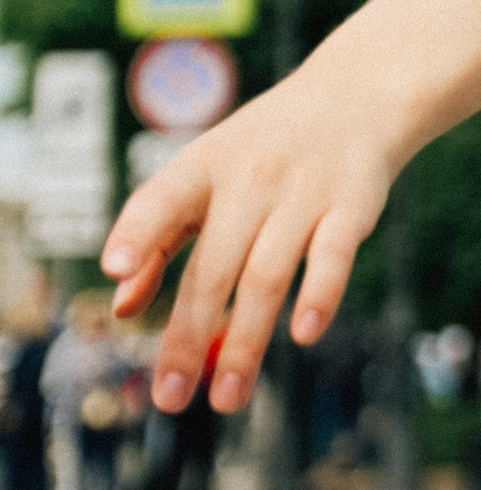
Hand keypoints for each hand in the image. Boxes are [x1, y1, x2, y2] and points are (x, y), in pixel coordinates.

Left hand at [98, 64, 400, 415]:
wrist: (357, 93)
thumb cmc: (264, 147)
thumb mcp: (204, 174)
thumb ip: (159, 235)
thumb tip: (121, 306)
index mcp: (204, 166)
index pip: (162, 198)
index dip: (138, 231)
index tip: (113, 269)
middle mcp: (250, 177)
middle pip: (213, 267)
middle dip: (189, 336)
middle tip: (171, 397)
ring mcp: (304, 191)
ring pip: (267, 276)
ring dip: (245, 343)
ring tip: (227, 397)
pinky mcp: (353, 205)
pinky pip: (333, 256)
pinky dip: (318, 295)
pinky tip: (302, 335)